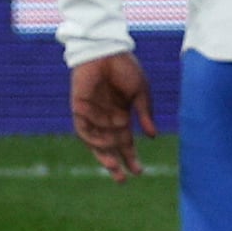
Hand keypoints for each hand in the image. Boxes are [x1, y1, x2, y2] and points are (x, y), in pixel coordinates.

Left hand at [72, 48, 148, 178]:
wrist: (107, 50)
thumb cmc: (125, 68)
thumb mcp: (141, 93)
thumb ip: (145, 114)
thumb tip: (152, 136)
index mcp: (122, 115)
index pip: (125, 142)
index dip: (131, 157)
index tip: (139, 172)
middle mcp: (106, 118)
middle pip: (109, 147)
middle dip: (115, 164)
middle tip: (121, 180)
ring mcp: (92, 114)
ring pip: (96, 142)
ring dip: (103, 155)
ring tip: (113, 165)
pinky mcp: (79, 108)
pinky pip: (84, 129)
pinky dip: (93, 138)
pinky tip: (103, 143)